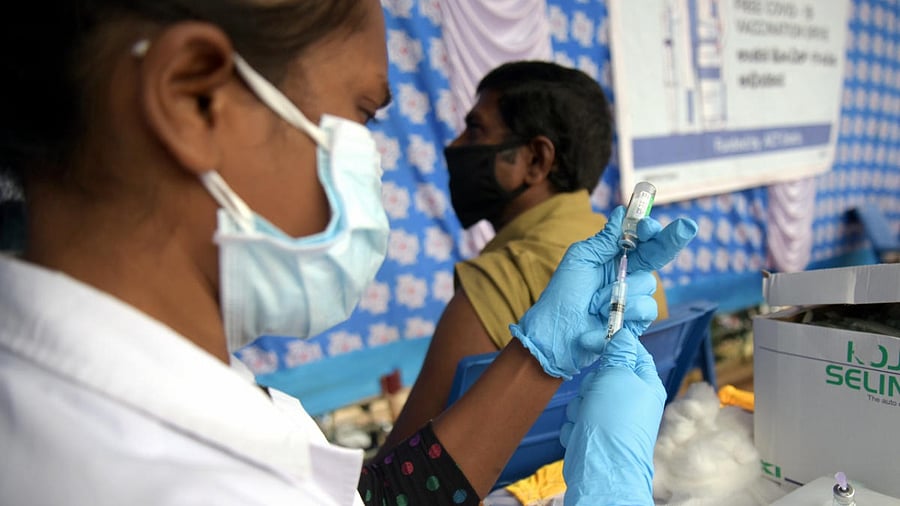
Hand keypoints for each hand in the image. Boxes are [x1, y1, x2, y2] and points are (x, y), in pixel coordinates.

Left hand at [509, 206, 697, 378]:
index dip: (649, 230)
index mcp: (614, 256)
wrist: (555, 333)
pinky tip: (603, 318)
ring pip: (648, 284)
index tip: (647, 226)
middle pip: (659, 254)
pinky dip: (625, 312)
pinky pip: (646, 309)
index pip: (641, 238)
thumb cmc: (563, 295)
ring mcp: (633, 297)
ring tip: (594, 303)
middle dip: (672, 240)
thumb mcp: (580, 260)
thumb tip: (621, 212)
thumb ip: (605, 240)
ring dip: (620, 292)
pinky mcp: (636, 321)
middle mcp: (628, 274)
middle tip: (687, 226)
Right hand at [559, 325, 665, 505]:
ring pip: (586, 395)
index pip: (631, 351)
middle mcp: (631, 400)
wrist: (602, 468)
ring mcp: (611, 418)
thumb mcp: (618, 376)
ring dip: (581, 405)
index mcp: (645, 383)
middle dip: (591, 382)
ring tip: (588, 419)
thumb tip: (623, 334)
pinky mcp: (594, 432)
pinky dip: (576, 424)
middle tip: (594, 393)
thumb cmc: (615, 421)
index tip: (593, 339)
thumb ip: (618, 352)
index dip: (612, 342)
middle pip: (604, 373)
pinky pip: (577, 416)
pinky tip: (582, 433)